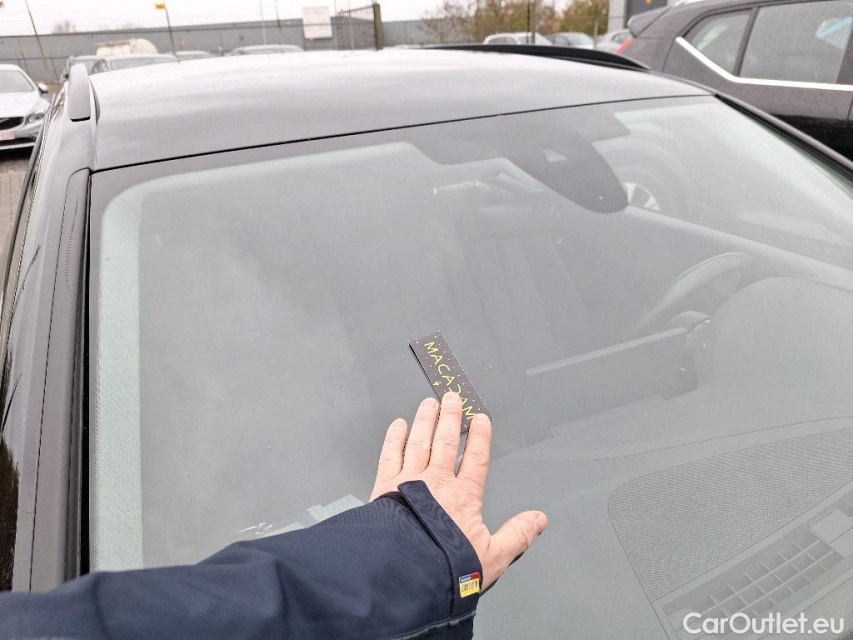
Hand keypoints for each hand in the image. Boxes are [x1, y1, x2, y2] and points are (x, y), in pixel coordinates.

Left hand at [370, 392, 546, 589]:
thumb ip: (517, 535)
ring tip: (429, 404)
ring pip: (420, 442)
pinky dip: (395, 438)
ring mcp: (410, 481)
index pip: (476, 458)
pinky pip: (391, 454)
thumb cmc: (446, 567)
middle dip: (450, 417)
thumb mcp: (492, 557)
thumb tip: (539, 520)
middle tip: (451, 398)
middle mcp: (438, 482)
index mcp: (464, 496)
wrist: (406, 572)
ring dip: (426, 421)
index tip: (480, 418)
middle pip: (446, 441)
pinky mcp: (385, 486)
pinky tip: (398, 425)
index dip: (480, 436)